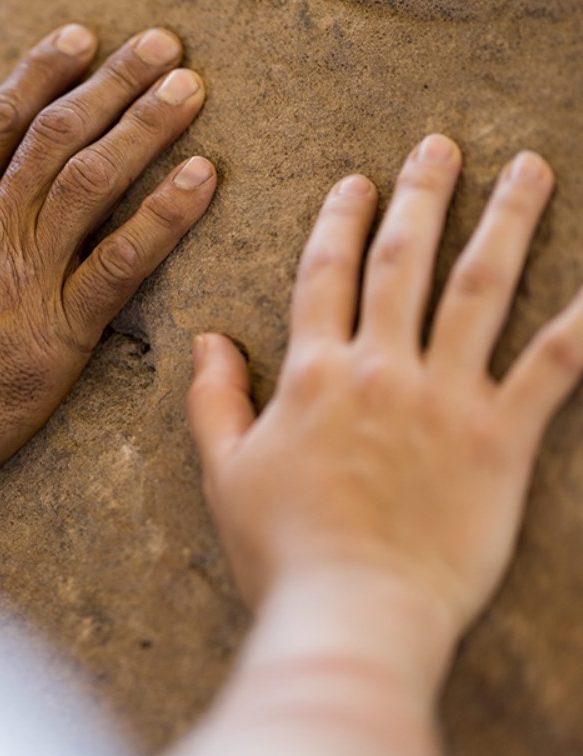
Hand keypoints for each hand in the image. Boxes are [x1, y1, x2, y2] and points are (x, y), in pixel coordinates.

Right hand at [0, 24, 214, 522]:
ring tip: (190, 86)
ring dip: (145, 127)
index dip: (39, 75)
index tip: (79, 40)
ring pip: (92, 182)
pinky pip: (121, 264)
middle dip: (111, 84)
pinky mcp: (54, 335)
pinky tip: (203, 178)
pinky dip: (165, 216)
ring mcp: (21, 280)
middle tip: (160, 44)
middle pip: (54, 138)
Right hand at [188, 133, 574, 632]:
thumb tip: (206, 340)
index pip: (324, 274)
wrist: (353, 610)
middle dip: (422, 195)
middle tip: (440, 146)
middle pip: (402, 261)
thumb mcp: (226, 473)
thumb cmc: (282, 550)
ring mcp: (444, 399)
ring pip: (479, 289)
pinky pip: (552, 366)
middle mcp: (380, 368)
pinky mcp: (499, 439)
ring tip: (529, 169)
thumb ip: (215, 400)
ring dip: (505, 222)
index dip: (339, 220)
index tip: (355, 181)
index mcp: (314, 374)